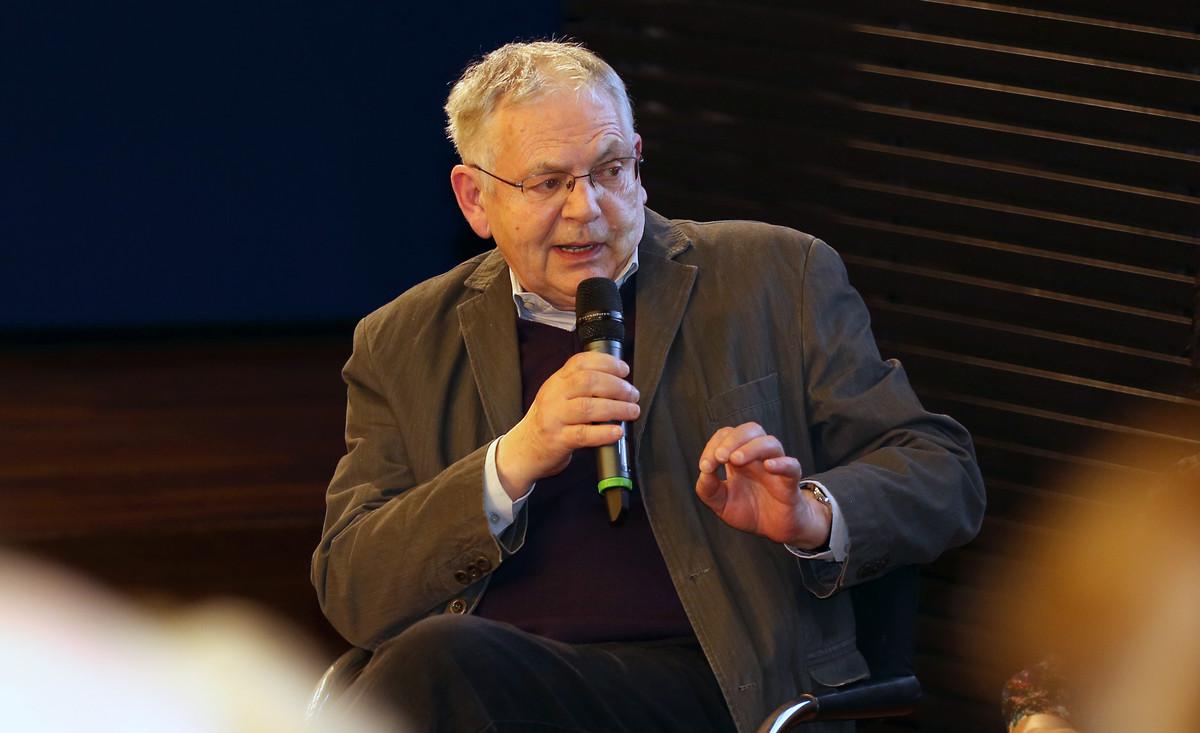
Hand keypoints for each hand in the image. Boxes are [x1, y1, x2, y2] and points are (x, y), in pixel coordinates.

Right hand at [496, 351, 639, 498]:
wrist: (524, 449)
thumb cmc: (549, 422)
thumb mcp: (558, 396)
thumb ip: (580, 386)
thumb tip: (619, 383)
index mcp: (557, 381)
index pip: (580, 362)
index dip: (606, 362)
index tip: (624, 370)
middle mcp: (554, 396)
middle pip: (588, 382)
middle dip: (617, 386)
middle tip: (633, 395)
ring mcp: (554, 418)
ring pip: (588, 407)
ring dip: (616, 408)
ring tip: (632, 411)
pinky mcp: (557, 440)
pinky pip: (583, 434)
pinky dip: (603, 432)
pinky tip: (617, 432)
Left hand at [695, 422, 831, 547]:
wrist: (773, 530)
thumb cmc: (748, 511)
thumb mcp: (720, 502)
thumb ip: (707, 488)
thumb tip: (704, 471)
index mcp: (739, 457)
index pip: (728, 435)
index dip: (714, 445)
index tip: (705, 466)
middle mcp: (758, 458)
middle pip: (751, 429)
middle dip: (733, 438)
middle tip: (720, 457)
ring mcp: (776, 468)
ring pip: (771, 443)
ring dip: (751, 447)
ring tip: (736, 459)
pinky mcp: (790, 484)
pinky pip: (792, 466)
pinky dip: (781, 463)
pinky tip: (768, 466)